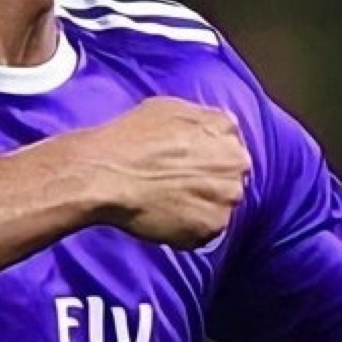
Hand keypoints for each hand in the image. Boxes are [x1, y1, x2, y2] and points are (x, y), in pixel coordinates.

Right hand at [62, 97, 249, 248]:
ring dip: (200, 209)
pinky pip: (205, 233)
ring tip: (168, 207)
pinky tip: (165, 221)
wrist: (107, 175)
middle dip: (210, 185)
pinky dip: (188, 232)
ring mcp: (227, 195)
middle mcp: (235, 160)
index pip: (229, 147)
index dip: (207, 160)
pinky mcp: (212, 225)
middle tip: (176, 190)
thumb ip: (199, 120)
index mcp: (225, 127)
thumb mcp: (168, 108)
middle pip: (230, 178)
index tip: (188, 168)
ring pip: (220, 207)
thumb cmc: (128, 139)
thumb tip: (205, 131)